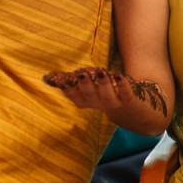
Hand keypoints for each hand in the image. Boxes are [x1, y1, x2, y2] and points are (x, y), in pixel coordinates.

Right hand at [43, 67, 166, 117]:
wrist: (136, 110)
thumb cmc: (107, 93)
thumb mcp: (89, 88)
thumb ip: (72, 81)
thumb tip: (46, 77)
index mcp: (87, 101)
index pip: (73, 96)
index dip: (67, 87)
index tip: (59, 78)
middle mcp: (99, 104)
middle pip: (89, 96)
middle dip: (84, 85)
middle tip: (80, 73)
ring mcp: (114, 104)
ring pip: (107, 96)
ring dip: (103, 84)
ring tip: (99, 72)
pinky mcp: (130, 100)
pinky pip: (126, 94)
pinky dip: (123, 85)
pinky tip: (120, 76)